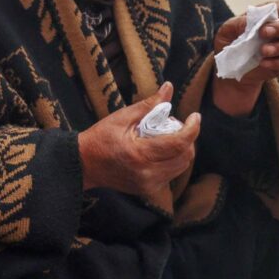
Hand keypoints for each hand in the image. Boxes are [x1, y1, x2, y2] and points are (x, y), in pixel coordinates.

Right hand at [77, 83, 200, 197]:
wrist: (84, 164)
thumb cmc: (100, 138)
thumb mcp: (121, 117)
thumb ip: (148, 105)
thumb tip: (168, 88)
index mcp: (140, 154)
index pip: (178, 143)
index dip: (192, 129)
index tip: (195, 116)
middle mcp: (147, 173)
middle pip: (185, 157)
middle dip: (188, 139)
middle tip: (177, 126)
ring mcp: (148, 184)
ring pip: (181, 167)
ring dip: (182, 151)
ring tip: (170, 137)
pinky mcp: (148, 189)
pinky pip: (171, 174)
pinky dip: (172, 161)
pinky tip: (161, 151)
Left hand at [213, 0, 278, 114]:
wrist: (230, 67)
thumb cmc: (230, 42)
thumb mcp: (226, 31)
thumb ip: (236, 23)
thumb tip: (248, 21)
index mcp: (270, 17)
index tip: (265, 19)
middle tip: (264, 33)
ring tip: (262, 51)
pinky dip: (276, 62)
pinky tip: (263, 63)